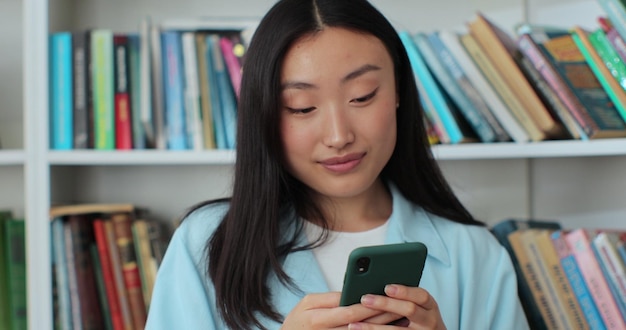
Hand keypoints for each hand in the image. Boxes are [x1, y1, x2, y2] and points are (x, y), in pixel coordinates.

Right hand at [281, 292, 406, 328]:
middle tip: (401, 306)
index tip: (386, 296)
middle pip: (360, 325)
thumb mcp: (307, 303)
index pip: (349, 312)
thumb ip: (329, 298)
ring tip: (400, 316)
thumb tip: (351, 294)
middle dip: (382, 315)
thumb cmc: (298, 320)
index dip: (369, 306)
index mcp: (318, 318)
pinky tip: (387, 327)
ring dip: (382, 326)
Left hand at [348, 285, 446, 329]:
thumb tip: (375, 283)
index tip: (387, 287)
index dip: (404, 291)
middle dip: (385, 303)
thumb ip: (404, 296)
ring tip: (353, 325)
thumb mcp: (419, 306)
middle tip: (365, 299)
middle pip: (409, 309)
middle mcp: (429, 321)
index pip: (421, 295)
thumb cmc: (419, 318)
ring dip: (372, 327)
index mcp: (429, 306)